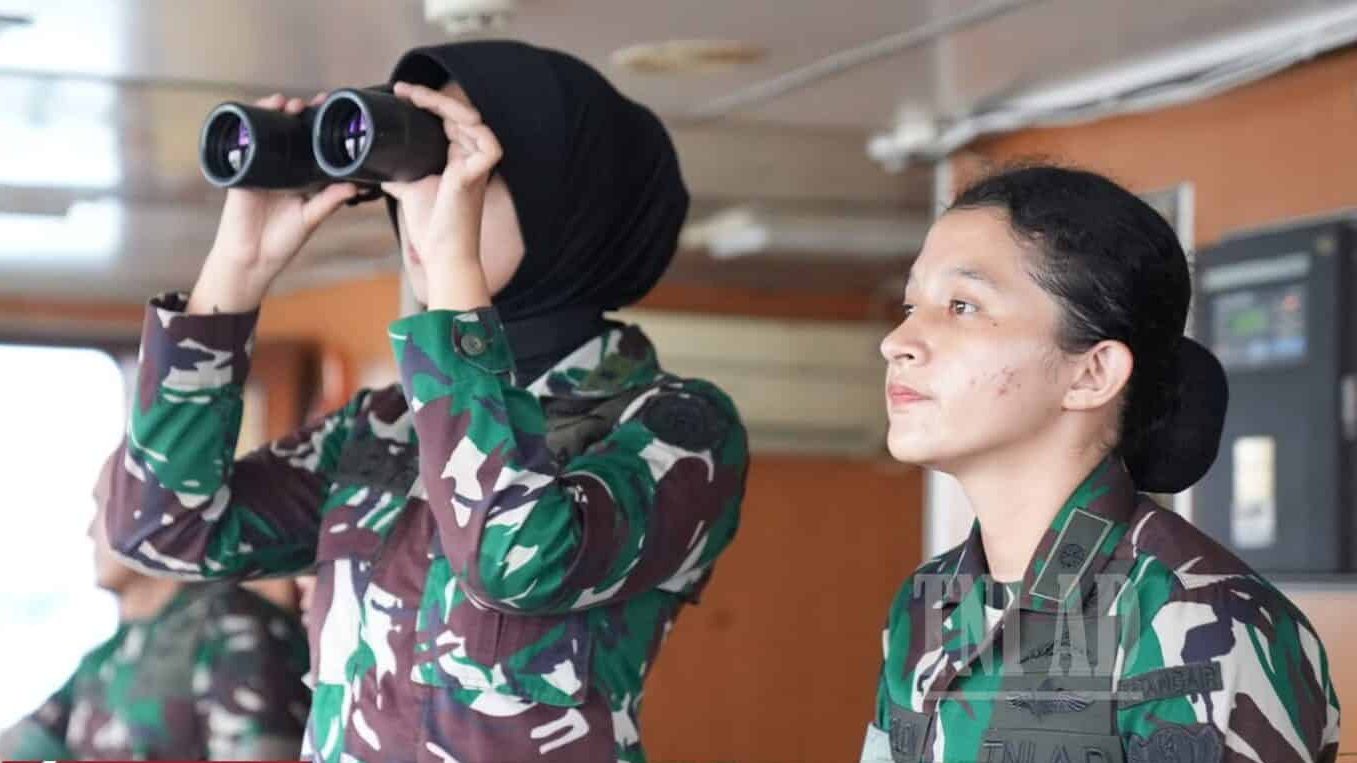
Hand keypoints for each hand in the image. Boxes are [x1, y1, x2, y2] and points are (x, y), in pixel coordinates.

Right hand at [188, 93, 358, 314]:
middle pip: (289, 132)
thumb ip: (330, 201)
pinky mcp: (241, 171)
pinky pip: (242, 143)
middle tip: (312, 102)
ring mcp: (260, 167)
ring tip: (285, 103)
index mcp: (301, 177)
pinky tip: (255, 112)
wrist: (251, 258)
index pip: (311, 144)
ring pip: (267, 133)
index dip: (319, 127)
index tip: (331, 111)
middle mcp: (281, 168)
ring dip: (274, 113)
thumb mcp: (311, 218)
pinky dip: (247, 126)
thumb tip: (355, 185)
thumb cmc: (282, 241)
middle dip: (298, 113)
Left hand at [386, 81, 503, 310]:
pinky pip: (487, 143)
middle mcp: (471, 160)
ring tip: (416, 96)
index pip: (448, 121)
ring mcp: (478, 166)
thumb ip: (398, 175)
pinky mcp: (479, 175)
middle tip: (402, 89)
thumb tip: (375, 165)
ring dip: (445, 104)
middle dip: (431, 97)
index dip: (428, 104)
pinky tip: (446, 117)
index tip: (400, 94)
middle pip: (459, 114)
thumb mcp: (409, 191)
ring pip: (472, 120)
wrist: (441, 255)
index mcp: (458, 161)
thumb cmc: (432, 228)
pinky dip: (471, 126)